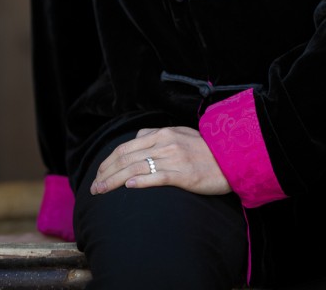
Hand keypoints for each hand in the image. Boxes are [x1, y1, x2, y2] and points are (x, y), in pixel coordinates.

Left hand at [90, 126, 230, 196]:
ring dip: (115, 181)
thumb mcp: (181, 133)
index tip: (99, 173)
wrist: (231, 157)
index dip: (109, 160)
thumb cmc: (205, 149)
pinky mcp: (184, 174)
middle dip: (106, 172)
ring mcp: (174, 158)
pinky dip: (140, 182)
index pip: (127, 146)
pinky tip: (127, 188)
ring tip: (101, 191)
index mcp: (163, 133)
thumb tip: (139, 135)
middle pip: (127, 157)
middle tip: (94, 186)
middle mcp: (165, 143)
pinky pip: (157, 177)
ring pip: (136, 168)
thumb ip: (159, 134)